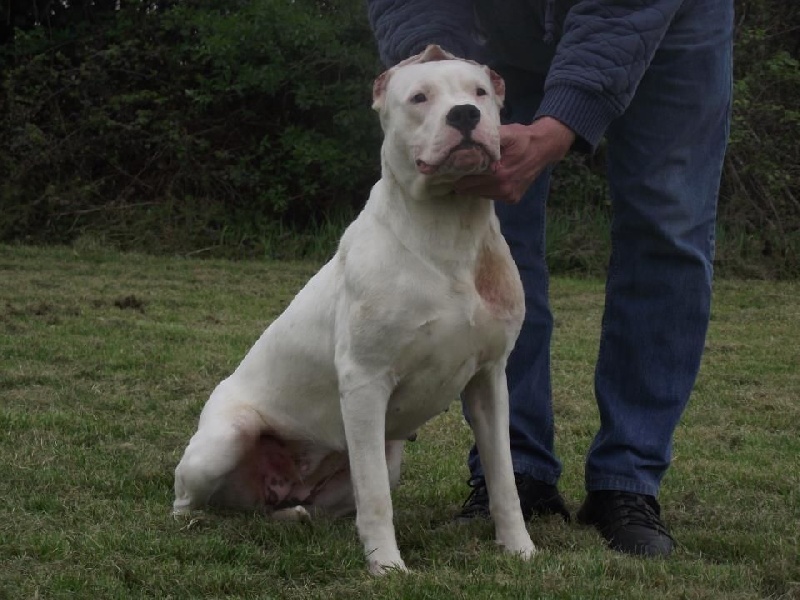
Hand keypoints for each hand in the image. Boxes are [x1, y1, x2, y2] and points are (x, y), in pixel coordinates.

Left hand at [455, 117, 575, 203]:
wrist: (545, 148)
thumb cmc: (522, 138)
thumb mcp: (506, 132)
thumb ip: (487, 138)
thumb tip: (467, 140)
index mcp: (498, 173)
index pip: (466, 181)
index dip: (457, 174)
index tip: (451, 168)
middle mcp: (502, 187)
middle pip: (470, 190)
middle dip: (463, 181)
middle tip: (460, 171)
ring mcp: (508, 195)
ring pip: (479, 194)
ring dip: (475, 186)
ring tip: (474, 173)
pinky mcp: (512, 199)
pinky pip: (491, 196)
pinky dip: (486, 189)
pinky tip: (488, 178)